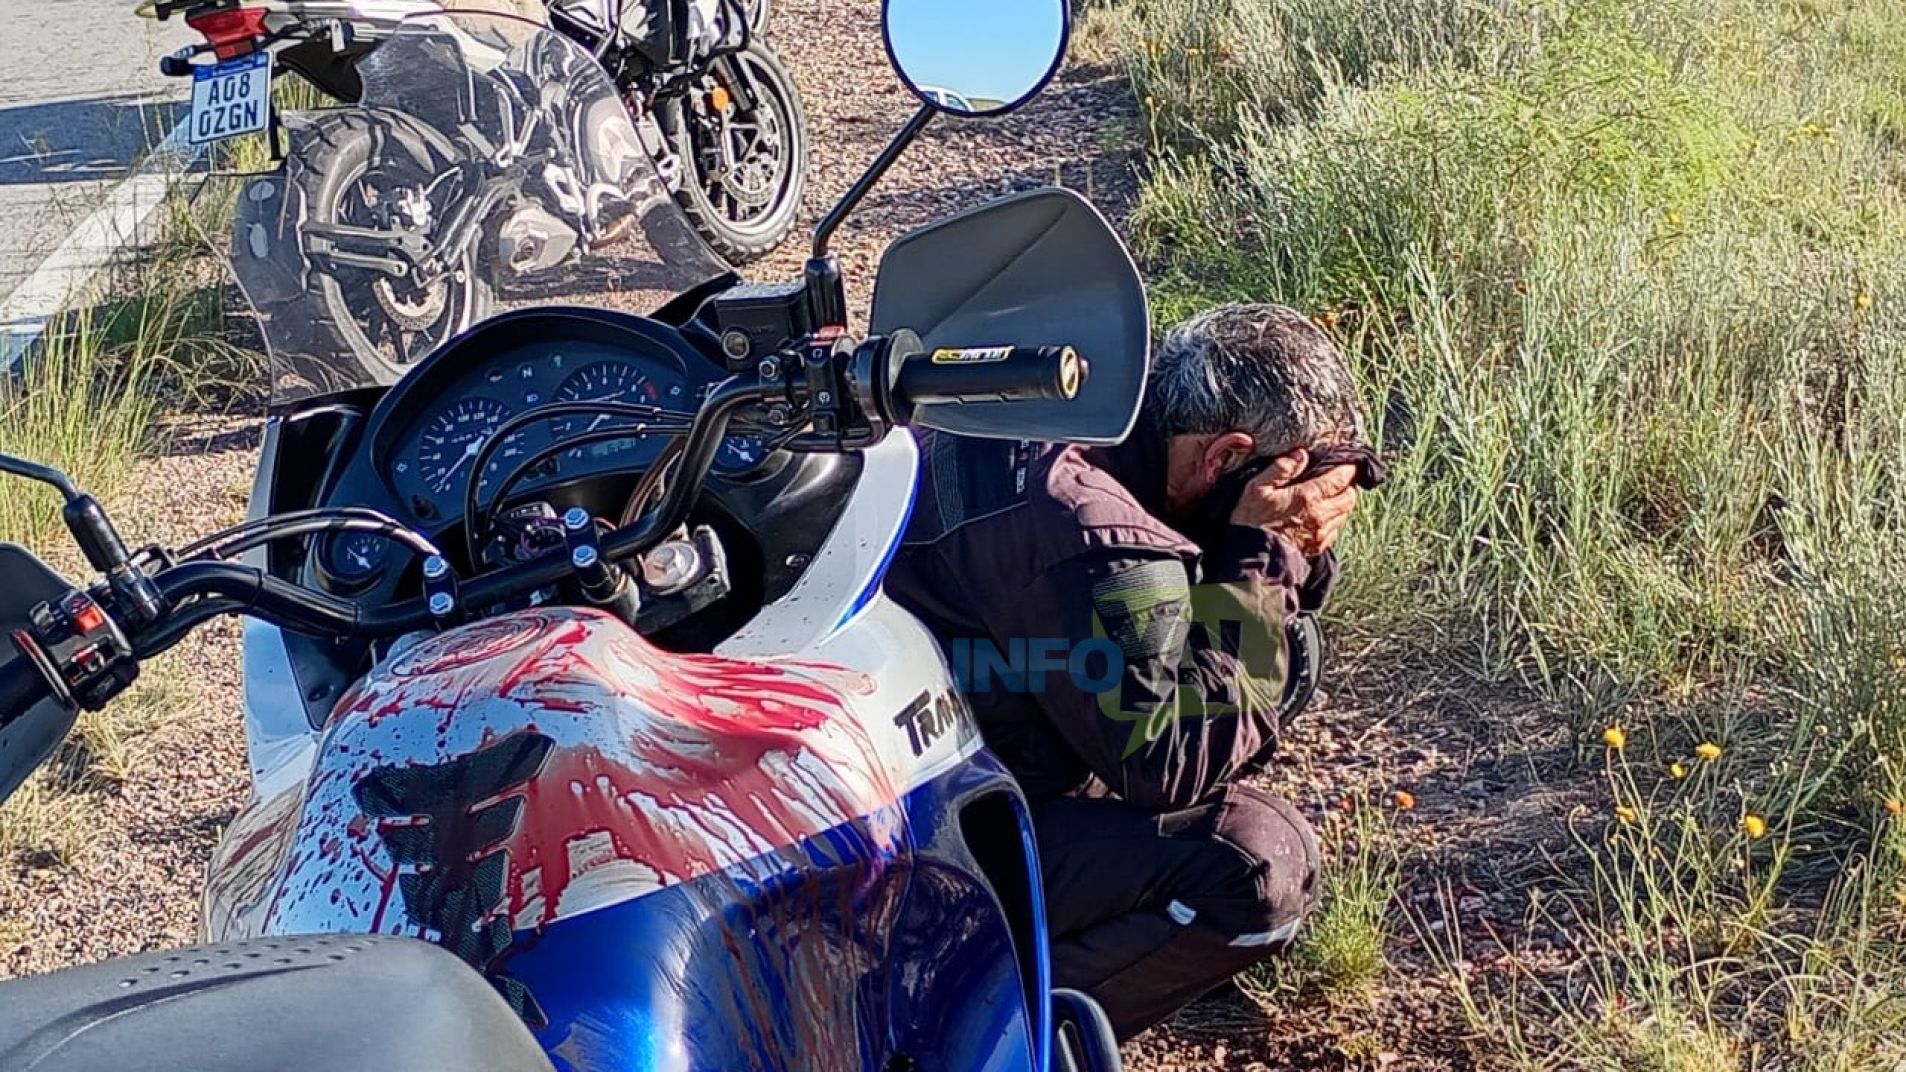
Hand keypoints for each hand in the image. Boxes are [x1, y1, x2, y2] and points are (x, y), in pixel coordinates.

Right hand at [1228, 449, 1359, 556]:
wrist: (1251, 559)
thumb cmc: (1251, 522)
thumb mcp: (1257, 488)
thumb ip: (1281, 469)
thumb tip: (1300, 455)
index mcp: (1308, 497)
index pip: (1341, 478)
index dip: (1348, 468)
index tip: (1347, 462)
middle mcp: (1321, 515)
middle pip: (1350, 497)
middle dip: (1348, 486)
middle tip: (1338, 479)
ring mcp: (1321, 534)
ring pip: (1345, 514)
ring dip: (1342, 503)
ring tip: (1331, 497)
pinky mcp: (1318, 547)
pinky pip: (1336, 530)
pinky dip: (1334, 520)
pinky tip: (1321, 517)